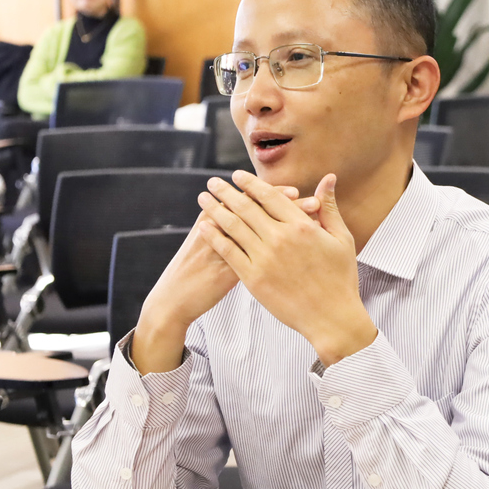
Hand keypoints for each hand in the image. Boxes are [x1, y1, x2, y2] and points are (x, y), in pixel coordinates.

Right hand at [132, 185, 315, 373]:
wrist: (174, 298)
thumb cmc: (192, 268)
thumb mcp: (203, 239)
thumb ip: (224, 222)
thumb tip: (244, 207)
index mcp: (215, 219)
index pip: (249, 200)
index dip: (272, 194)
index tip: (295, 190)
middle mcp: (222, 232)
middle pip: (261, 213)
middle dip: (287, 208)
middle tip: (314, 201)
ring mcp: (228, 251)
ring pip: (263, 234)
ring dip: (289, 229)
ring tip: (312, 224)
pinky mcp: (231, 274)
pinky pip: (261, 259)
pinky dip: (281, 254)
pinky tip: (299, 255)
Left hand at [197, 171, 377, 364]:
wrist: (331, 317)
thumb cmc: (340, 278)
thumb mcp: (341, 239)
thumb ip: (329, 207)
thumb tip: (328, 178)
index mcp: (302, 226)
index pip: (270, 196)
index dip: (251, 183)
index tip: (237, 175)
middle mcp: (281, 238)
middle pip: (246, 207)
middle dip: (227, 191)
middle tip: (213, 182)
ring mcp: (265, 259)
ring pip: (233, 227)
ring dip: (215, 209)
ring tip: (203, 199)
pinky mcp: (254, 279)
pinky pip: (228, 252)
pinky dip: (215, 237)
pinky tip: (204, 227)